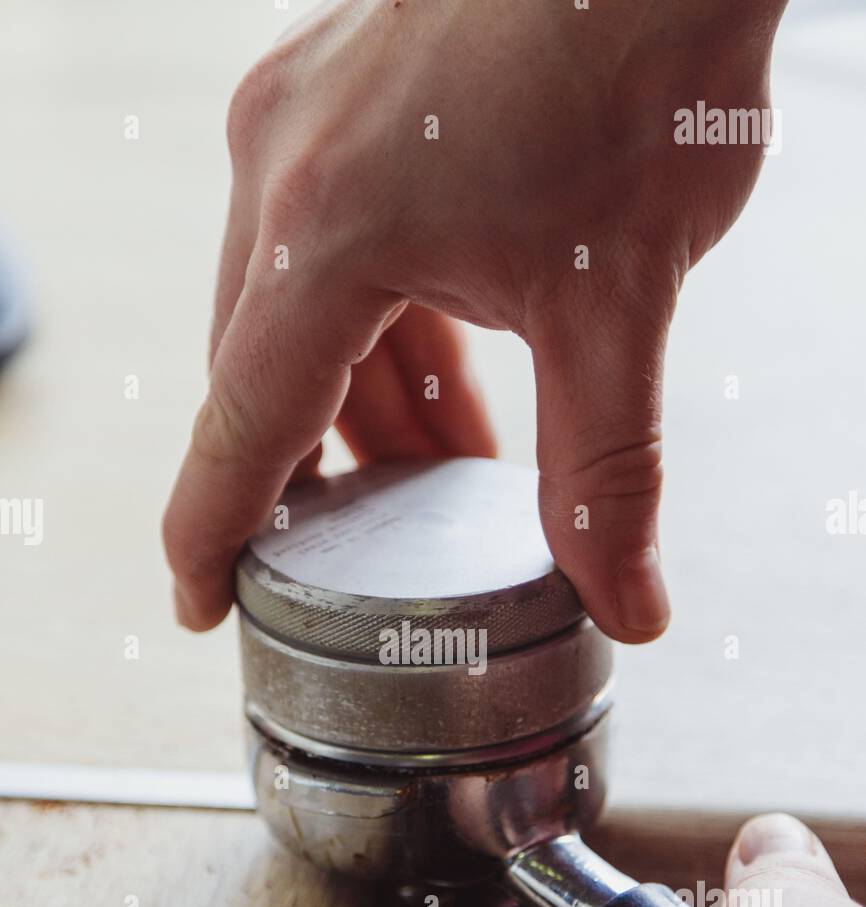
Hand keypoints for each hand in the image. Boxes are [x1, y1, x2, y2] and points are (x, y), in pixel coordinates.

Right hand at [164, 0, 786, 637]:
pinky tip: (453, 370)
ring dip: (365, 402)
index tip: (198, 599)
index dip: (211, 531)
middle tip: (358, 554)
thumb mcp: (619, 300)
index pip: (242, 425)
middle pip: (264, 370)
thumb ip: (608, 471)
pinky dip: (384, 325)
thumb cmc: (642, 64)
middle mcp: (283, 164)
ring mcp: (305, 115)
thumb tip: (629, 602)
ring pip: (300, 309)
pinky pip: (331, 242)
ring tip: (442, 474)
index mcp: (324, 229)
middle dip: (317, 474)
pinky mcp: (343, 90)